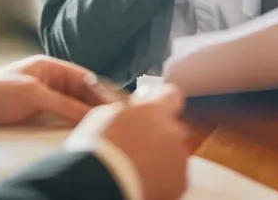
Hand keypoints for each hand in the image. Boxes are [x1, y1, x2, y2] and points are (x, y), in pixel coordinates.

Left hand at [0, 56, 106, 126]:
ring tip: (103, 125)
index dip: (101, 89)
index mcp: (50, 67)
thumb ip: (64, 104)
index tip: (117, 102)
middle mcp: (50, 80)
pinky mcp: (38, 112)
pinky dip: (73, 121)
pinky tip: (83, 130)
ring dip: (86, 114)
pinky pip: (62, 115)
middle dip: (96, 103)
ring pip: (73, 105)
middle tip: (115, 117)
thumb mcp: (34, 96)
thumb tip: (91, 114)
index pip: (84, 77)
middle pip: (81, 92)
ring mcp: (45, 96)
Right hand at [69, 84, 189, 199]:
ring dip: (161, 156)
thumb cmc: (97, 147)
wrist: (101, 184)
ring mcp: (179, 158)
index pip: (172, 94)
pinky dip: (163, 179)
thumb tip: (133, 112)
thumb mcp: (105, 116)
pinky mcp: (181, 182)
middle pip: (172, 128)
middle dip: (159, 134)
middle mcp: (172, 131)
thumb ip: (127, 111)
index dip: (162, 100)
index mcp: (154, 110)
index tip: (152, 107)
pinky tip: (144, 182)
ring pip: (174, 153)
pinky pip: (175, 176)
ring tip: (139, 169)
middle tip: (138, 146)